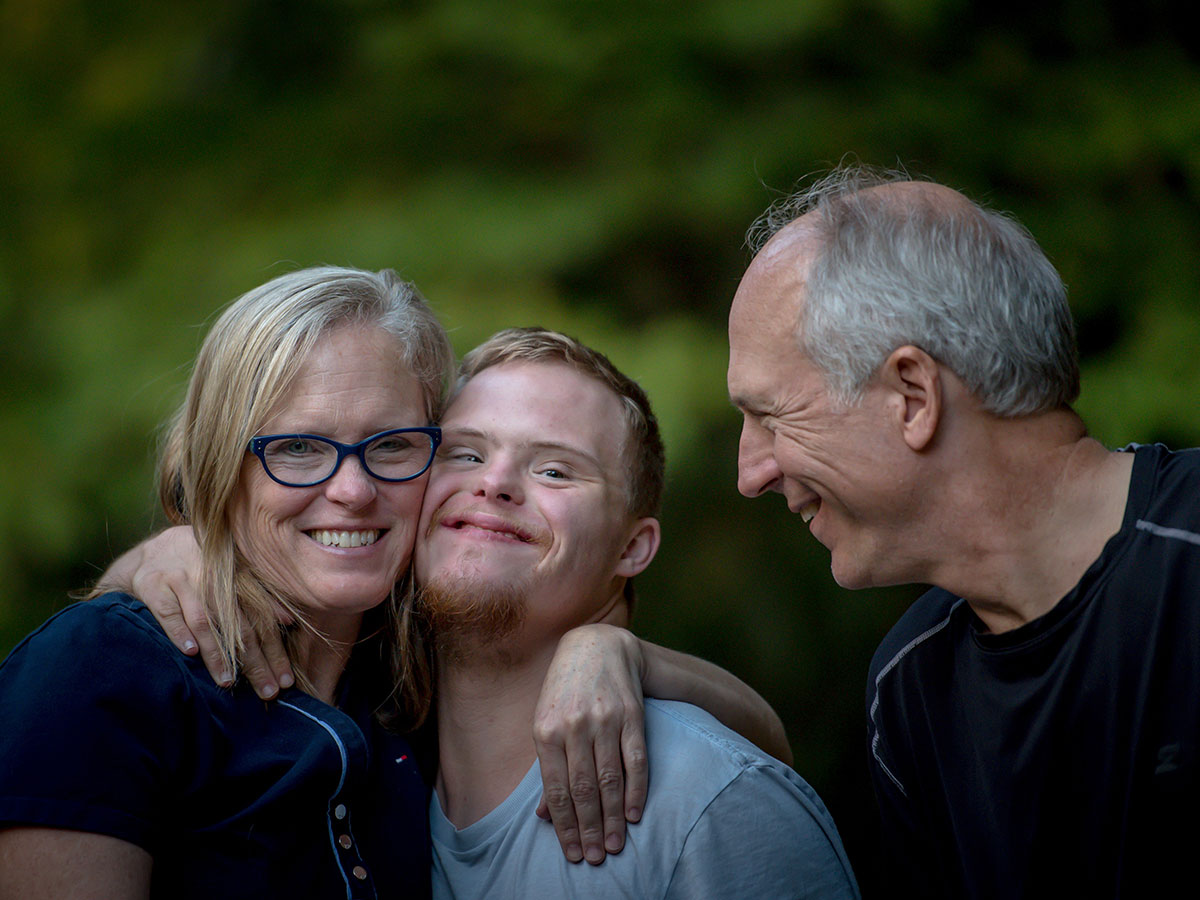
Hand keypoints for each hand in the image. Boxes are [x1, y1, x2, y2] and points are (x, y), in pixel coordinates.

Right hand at [105, 526, 292, 697]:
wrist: (154, 551)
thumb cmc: (202, 569)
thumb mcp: (233, 576)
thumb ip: (261, 597)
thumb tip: (289, 621)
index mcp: (237, 576)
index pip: (261, 619)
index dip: (275, 651)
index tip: (285, 679)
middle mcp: (213, 577)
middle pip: (238, 625)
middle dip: (254, 661)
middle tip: (266, 691)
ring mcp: (182, 580)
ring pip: (204, 621)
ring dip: (217, 653)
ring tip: (228, 681)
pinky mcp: (154, 586)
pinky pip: (169, 612)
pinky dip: (179, 633)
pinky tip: (190, 653)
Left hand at [532, 624, 647, 864]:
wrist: (596, 646)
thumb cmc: (564, 691)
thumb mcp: (545, 723)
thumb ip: (547, 768)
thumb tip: (543, 816)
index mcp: (546, 730)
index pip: (557, 790)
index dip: (565, 826)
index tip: (574, 852)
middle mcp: (575, 726)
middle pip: (584, 789)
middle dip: (590, 828)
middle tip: (597, 857)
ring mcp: (605, 720)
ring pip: (610, 779)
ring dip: (614, 817)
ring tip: (616, 845)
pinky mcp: (632, 715)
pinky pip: (636, 760)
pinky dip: (637, 790)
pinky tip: (635, 814)